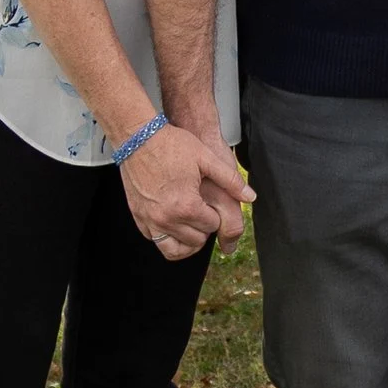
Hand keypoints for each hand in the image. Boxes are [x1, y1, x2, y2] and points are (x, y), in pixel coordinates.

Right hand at [121, 121, 250, 259]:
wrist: (138, 137)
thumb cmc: (171, 145)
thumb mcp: (206, 158)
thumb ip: (231, 180)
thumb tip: (250, 197)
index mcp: (187, 206)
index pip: (212, 225)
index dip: (215, 214)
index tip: (210, 201)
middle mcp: (167, 218)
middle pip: (196, 240)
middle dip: (203, 227)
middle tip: (201, 210)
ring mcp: (150, 220)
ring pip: (175, 249)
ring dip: (186, 241)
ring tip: (191, 224)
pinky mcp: (138, 217)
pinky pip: (155, 241)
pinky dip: (167, 237)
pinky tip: (173, 223)